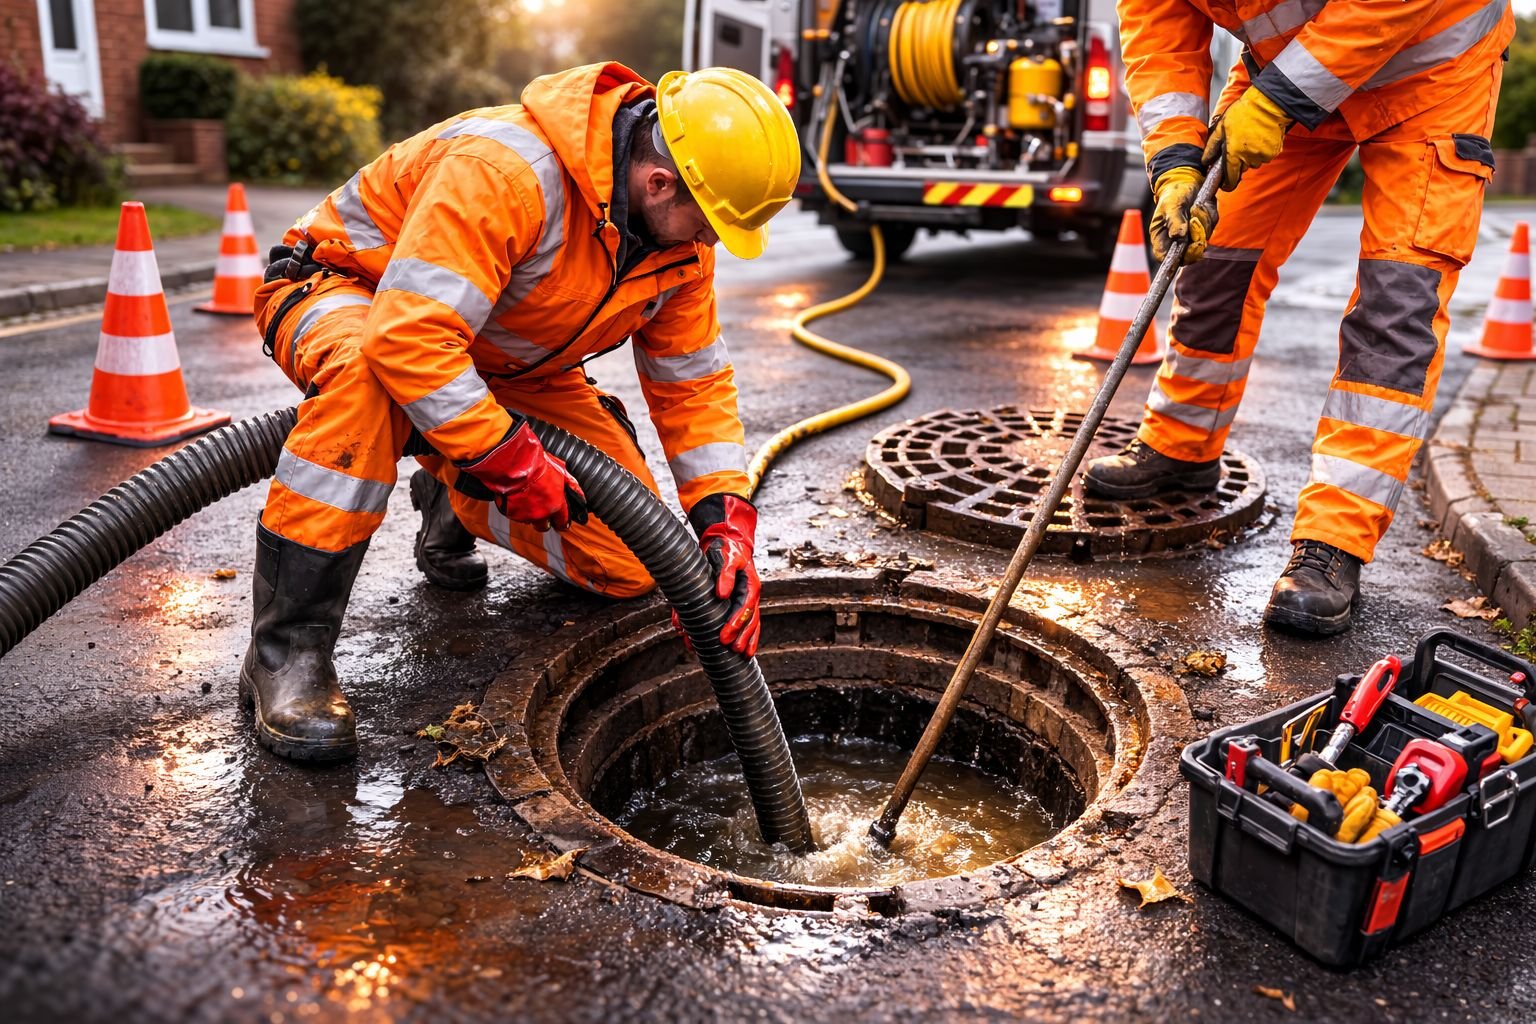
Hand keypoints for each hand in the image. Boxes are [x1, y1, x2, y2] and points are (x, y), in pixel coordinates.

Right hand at [457, 420, 587, 531]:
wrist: (515, 464)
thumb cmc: (537, 465)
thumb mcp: (560, 472)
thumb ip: (571, 486)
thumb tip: (579, 494)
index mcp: (556, 505)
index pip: (562, 522)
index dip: (561, 522)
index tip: (560, 522)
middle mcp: (541, 514)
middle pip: (544, 526)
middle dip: (544, 521)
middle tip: (542, 511)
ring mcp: (525, 515)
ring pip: (528, 521)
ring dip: (529, 514)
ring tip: (526, 500)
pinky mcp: (511, 513)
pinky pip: (515, 514)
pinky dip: (516, 508)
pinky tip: (516, 497)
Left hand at [685, 494, 761, 656]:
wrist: (727, 542)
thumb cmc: (727, 549)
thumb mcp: (727, 557)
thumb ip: (725, 574)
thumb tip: (722, 594)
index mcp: (750, 585)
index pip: (744, 608)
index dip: (735, 624)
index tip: (725, 637)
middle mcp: (750, 595)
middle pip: (750, 620)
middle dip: (742, 636)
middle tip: (732, 649)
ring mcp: (745, 600)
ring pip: (751, 624)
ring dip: (747, 639)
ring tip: (742, 654)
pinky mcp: (738, 602)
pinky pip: (742, 622)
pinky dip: (741, 635)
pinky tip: (739, 649)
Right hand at [1149, 166, 1216, 264]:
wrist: (1187, 180)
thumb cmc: (1173, 193)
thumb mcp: (1171, 205)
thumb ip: (1174, 221)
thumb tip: (1178, 236)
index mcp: (1161, 237)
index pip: (1165, 258)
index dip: (1177, 258)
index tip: (1191, 247)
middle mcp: (1175, 240)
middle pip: (1187, 254)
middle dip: (1196, 239)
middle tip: (1195, 221)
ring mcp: (1190, 236)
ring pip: (1202, 240)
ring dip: (1203, 223)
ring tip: (1196, 206)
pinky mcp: (1202, 229)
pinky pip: (1210, 228)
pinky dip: (1208, 216)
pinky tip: (1202, 205)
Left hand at [1203, 86, 1291, 190]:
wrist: (1268, 105)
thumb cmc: (1244, 113)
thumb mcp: (1221, 127)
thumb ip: (1212, 147)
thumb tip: (1205, 161)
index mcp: (1234, 154)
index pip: (1230, 179)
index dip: (1227, 183)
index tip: (1225, 183)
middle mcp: (1249, 158)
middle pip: (1242, 169)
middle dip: (1239, 162)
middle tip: (1238, 145)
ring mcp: (1263, 156)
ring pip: (1253, 162)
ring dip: (1250, 156)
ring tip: (1249, 138)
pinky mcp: (1274, 152)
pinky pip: (1265, 156)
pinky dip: (1261, 150)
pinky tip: (1260, 137)